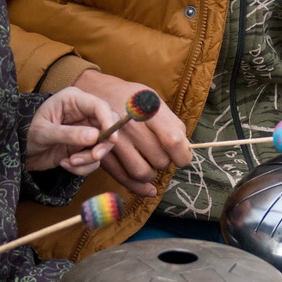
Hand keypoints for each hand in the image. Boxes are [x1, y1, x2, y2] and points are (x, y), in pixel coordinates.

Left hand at [26, 87, 119, 174]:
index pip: (100, 106)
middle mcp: (84, 114)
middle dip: (103, 144)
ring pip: (103, 146)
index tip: (111, 139)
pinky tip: (64, 163)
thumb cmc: (27, 134)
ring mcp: (86, 131)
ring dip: (89, 158)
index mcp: (73, 100)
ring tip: (70, 162)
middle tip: (94, 155)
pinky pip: (94, 160)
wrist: (21, 152)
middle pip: (109, 126)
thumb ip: (67, 134)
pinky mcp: (85, 148)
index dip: (109, 121)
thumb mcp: (43, 132)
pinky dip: (83, 166)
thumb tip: (94, 137)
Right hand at [74, 70, 191, 196]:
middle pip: (159, 160)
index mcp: (147, 111)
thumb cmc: (132, 98)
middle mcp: (130, 127)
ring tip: (151, 162)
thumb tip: (185, 149)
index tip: (183, 158)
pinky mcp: (104, 154)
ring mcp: (114, 142)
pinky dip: (140, 188)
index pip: (172, 141)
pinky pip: (124, 178)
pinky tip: (149, 188)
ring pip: (143, 173)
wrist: (97, 93)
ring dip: (153, 173)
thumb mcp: (155, 101)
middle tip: (162, 153)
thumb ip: (173, 124)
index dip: (183, 155)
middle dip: (166, 161)